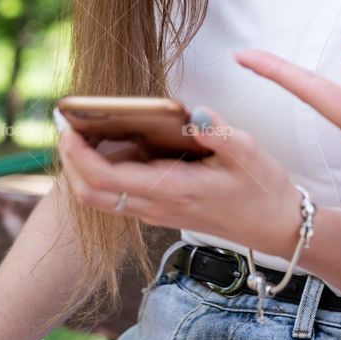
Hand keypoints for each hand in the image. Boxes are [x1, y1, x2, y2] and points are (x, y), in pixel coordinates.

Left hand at [57, 106, 300, 256]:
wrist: (276, 227)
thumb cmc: (263, 188)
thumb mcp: (248, 152)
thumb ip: (217, 131)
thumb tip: (192, 111)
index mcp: (173, 190)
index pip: (106, 179)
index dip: (78, 154)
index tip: (66, 126)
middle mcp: (158, 206)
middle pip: (90, 194)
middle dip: (69, 161)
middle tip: (64, 126)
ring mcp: (158, 212)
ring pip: (101, 199)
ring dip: (82, 169)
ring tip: (82, 131)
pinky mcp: (163, 211)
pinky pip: (119, 197)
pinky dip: (102, 175)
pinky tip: (113, 146)